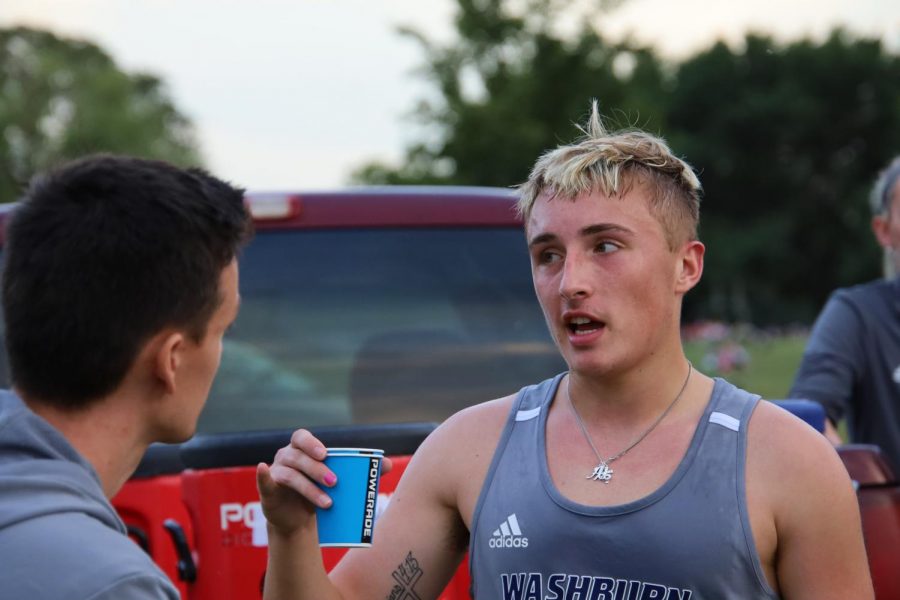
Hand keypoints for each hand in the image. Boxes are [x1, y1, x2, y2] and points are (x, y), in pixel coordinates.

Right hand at [256, 429, 392, 535]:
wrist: (300, 519)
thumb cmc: (321, 491)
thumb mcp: (339, 481)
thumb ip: (362, 470)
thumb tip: (387, 465)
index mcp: (301, 448)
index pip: (302, 437)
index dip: (312, 443)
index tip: (325, 454)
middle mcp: (285, 457)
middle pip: (297, 457)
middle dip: (316, 469)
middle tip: (335, 482)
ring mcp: (274, 473)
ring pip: (288, 475)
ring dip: (308, 488)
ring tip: (328, 504)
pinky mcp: (267, 492)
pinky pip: (264, 482)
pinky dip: (263, 476)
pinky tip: (264, 471)